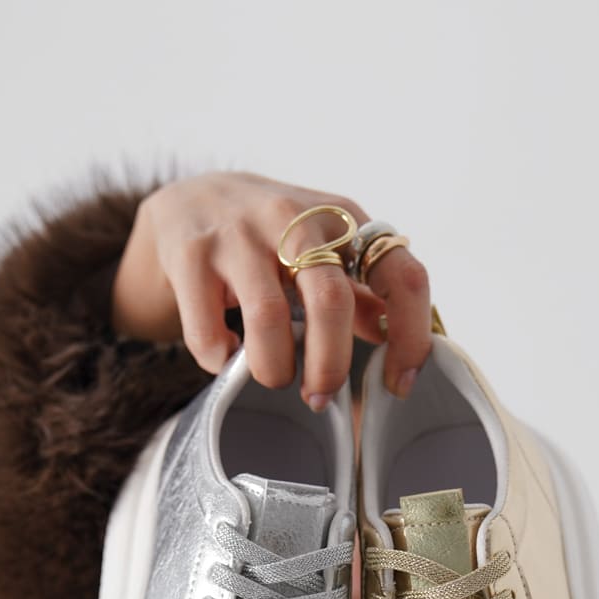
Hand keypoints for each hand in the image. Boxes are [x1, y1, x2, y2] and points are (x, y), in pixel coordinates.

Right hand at [114, 171, 432, 402]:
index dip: (409, 338)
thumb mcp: (323, 251)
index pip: (401, 275)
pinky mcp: (191, 254)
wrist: (189, 201)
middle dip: (329, 368)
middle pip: (331, 302)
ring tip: (273, 378)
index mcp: (343, 221)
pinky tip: (225, 354)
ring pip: (268, 318)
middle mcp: (295, 218)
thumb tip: (395, 345)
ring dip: (274, 368)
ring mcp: (239, 232)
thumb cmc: (271, 238)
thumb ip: (360, 295)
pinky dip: (220, 357)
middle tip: (319, 397)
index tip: (399, 385)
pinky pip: (210, 330)